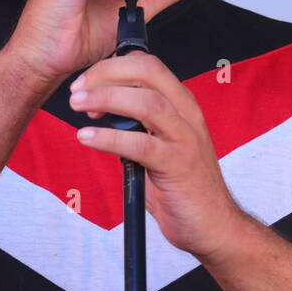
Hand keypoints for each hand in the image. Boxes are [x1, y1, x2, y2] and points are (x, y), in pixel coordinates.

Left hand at [68, 50, 246, 260]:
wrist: (213, 225)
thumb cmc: (182, 186)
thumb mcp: (158, 144)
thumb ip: (136, 125)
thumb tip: (99, 110)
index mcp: (182, 104)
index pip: (148, 65)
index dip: (112, 67)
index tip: (86, 83)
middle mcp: (187, 115)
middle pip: (148, 72)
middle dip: (107, 74)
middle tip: (77, 90)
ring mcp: (185, 139)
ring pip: (146, 103)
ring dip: (106, 98)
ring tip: (77, 105)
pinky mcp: (179, 166)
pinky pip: (141, 144)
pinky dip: (109, 137)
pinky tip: (87, 137)